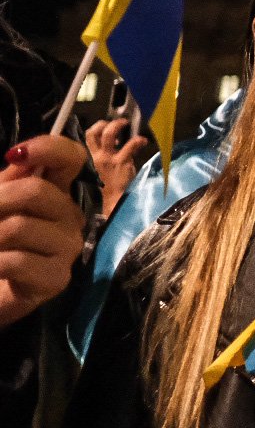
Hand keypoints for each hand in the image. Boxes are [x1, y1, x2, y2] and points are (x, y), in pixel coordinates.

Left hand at [0, 135, 90, 329]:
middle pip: (37, 192)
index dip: (48, 148)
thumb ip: (8, 181)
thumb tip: (16, 160)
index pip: (72, 158)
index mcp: (55, 193)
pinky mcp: (56, 279)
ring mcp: (68, 248)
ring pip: (20, 227)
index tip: (14, 156)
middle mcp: (69, 217)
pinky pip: (17, 261)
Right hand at [84, 118, 151, 217]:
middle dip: (107, 123)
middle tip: (121, 122)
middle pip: (94, 133)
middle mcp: (97, 156)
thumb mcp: (106, 165)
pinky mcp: (121, 163)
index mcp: (93, 156)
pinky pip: (129, 146)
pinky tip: (143, 141)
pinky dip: (137, 140)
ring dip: (119, 126)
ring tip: (129, 125)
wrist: (115, 198)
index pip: (89, 136)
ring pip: (108, 136)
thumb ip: (109, 152)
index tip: (109, 123)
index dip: (98, 126)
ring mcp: (108, 159)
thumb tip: (119, 140)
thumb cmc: (113, 181)